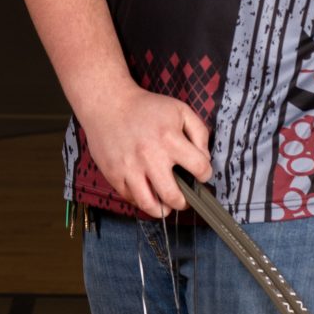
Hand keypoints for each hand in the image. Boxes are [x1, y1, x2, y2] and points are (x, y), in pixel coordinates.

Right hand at [77, 82, 212, 216]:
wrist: (109, 104)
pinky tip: (147, 193)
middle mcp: (150, 157)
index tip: (201, 174)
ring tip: (166, 206)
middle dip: (184, 202)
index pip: (199, 168)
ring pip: (149, 205)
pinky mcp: (114, 174)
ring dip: (162, 210)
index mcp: (170, 139)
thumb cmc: (146, 108)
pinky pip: (131, 198)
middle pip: (174, 196)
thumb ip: (199, 132)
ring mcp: (130, 168)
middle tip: (184, 199)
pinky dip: (141, 200)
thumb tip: (204, 158)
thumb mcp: (180, 110)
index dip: (205, 174)